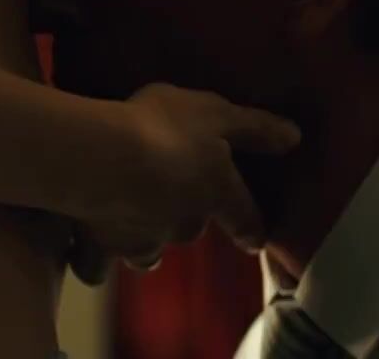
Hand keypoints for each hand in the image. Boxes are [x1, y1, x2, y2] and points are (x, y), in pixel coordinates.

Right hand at [70, 83, 299, 285]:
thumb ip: (254, 127)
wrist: (102, 160)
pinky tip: (83, 248)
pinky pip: (96, 266)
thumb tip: (295, 137)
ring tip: (131, 227)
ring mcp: (142, 241)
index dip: (251, 228)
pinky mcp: (101, 248)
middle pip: (190, 231)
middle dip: (182, 218)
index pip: (244, 218)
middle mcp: (184, 226)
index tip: (255, 241)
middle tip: (168, 198)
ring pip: (149, 254)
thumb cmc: (164, 128)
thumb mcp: (215, 113)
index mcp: (216, 193)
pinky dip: (92, 260)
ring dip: (144, 243)